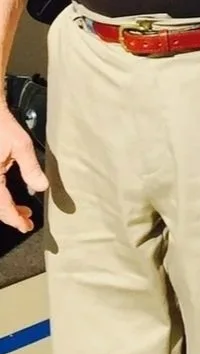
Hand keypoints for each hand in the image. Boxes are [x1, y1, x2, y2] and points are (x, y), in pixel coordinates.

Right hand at [0, 104, 47, 233]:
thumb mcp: (20, 146)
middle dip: (11, 216)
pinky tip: (11, 199)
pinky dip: (1, 199)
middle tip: (27, 221)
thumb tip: (42, 187)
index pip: (2, 206)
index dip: (15, 219)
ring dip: (6, 208)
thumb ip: (31, 168)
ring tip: (23, 212)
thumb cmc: (2, 126)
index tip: (27, 227)